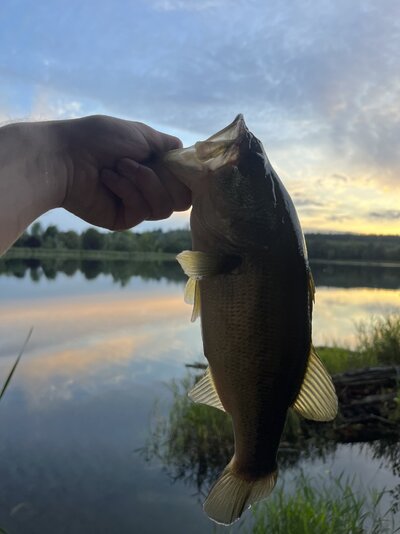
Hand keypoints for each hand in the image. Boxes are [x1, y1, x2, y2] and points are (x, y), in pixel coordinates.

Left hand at [59, 115, 190, 229]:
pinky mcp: (124, 219)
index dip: (186, 176)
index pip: (185, 182)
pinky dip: (128, 190)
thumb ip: (167, 145)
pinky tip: (108, 178)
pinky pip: (143, 211)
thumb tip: (185, 154)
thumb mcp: (142, 133)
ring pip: (164, 207)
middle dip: (164, 178)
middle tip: (141, 163)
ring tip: (119, 167)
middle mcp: (148, 188)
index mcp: (153, 167)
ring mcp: (136, 205)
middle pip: (181, 200)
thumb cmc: (100, 139)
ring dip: (144, 182)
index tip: (179, 166)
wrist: (66, 156)